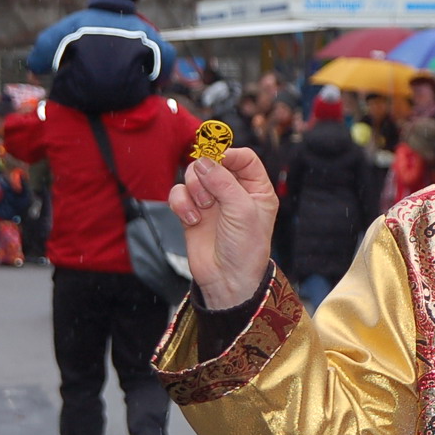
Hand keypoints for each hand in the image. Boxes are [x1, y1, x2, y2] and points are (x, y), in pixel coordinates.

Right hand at [168, 150, 278, 307]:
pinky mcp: (192, 212)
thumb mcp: (242, 210)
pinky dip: (181, 203)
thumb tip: (202, 160)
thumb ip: (223, 181)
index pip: (244, 158)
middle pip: (213, 162)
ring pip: (193, 176)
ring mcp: (212, 201)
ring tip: (202, 209)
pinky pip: (178, 193)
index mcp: (256, 189)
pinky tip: (191, 219)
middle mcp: (234, 192)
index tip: (216, 160)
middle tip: (209, 194)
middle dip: (206, 174)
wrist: (226, 279)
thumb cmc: (245, 247)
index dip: (229, 155)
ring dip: (194, 189)